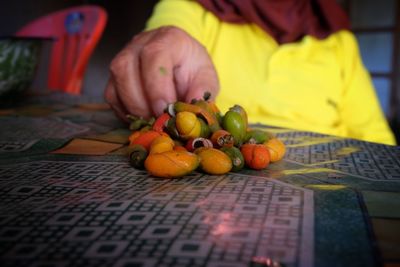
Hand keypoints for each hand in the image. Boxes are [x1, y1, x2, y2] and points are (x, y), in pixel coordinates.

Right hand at [104, 26, 218, 120]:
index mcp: (168, 38)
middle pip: (125, 67)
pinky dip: (125, 112)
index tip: (164, 109)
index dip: (156, 86)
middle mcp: (140, 43)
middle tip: (157, 120)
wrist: (182, 65)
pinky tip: (142, 118)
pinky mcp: (115, 77)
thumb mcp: (207, 79)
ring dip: (132, 109)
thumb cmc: (193, 71)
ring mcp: (123, 58)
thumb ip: (202, 93)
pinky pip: (111, 96)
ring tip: (152, 120)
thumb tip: (188, 113)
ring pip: (115, 83)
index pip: (154, 55)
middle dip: (140, 102)